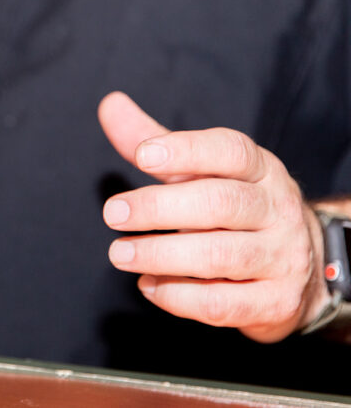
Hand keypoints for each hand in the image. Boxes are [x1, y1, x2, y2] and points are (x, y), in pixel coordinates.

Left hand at [98, 91, 329, 341]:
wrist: (297, 265)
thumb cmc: (230, 208)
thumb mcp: (198, 170)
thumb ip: (151, 140)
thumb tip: (110, 105)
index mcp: (259, 169)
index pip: (230, 151)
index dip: (187, 150)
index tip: (143, 155)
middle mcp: (276, 209)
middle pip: (221, 203)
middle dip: (160, 208)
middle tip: (113, 213)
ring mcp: (282, 257)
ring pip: (221, 255)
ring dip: (161, 256)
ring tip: (119, 254)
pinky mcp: (276, 302)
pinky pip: (224, 304)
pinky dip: (179, 297)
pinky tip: (149, 285)